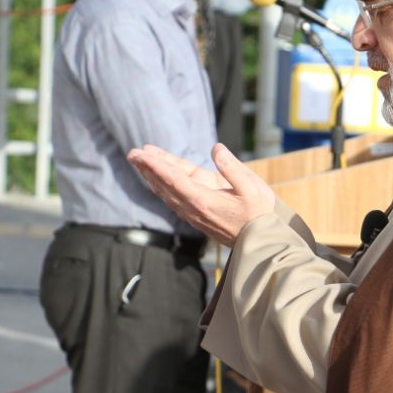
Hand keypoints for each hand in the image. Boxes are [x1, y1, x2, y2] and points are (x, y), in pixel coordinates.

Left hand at [127, 143, 275, 245]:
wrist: (260, 243)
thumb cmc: (259, 214)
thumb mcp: (252, 187)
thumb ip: (232, 167)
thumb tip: (216, 149)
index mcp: (203, 201)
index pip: (173, 180)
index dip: (156, 165)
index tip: (141, 153)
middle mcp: (193, 209)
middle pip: (164, 185)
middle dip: (148, 168)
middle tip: (132, 153)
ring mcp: (194, 213)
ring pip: (167, 192)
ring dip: (153, 176)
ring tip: (140, 160)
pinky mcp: (198, 215)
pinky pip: (175, 198)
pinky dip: (163, 185)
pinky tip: (157, 177)